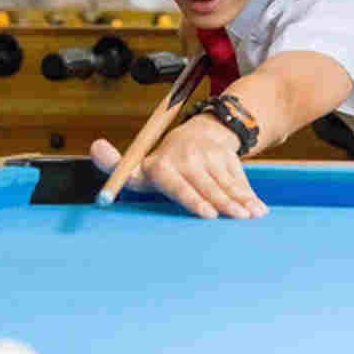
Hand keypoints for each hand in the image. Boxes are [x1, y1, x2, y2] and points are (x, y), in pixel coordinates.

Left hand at [92, 118, 267, 219]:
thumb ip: (114, 165)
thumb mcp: (137, 165)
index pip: (178, 184)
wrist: (198, 133)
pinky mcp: (227, 158)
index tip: (207, 214)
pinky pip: (239, 179)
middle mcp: (187, 159)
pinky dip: (249, 195)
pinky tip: (258, 210)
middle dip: (222, 203)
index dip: (193, 199)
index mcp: (162, 165)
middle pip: (206, 186)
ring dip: (240, 201)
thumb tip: (95, 146)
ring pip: (226, 183)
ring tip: (250, 217)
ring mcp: (210, 157)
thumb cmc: (162, 164)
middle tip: (234, 219)